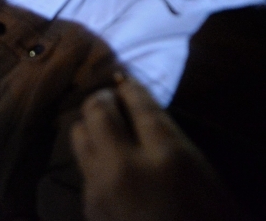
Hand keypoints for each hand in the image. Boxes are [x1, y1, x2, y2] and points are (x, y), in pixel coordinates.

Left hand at [71, 76, 245, 220]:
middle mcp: (126, 164)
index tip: (123, 77)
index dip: (129, 87)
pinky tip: (99, 157)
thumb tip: (145, 117)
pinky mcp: (87, 206)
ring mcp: (101, 186)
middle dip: (103, 99)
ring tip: (99, 123)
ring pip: (78, 134)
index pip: (139, 105)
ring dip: (88, 123)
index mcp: (168, 157)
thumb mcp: (205, 182)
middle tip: (109, 98)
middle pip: (99, 111)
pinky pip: (82, 167)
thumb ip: (173, 147)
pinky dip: (89, 155)